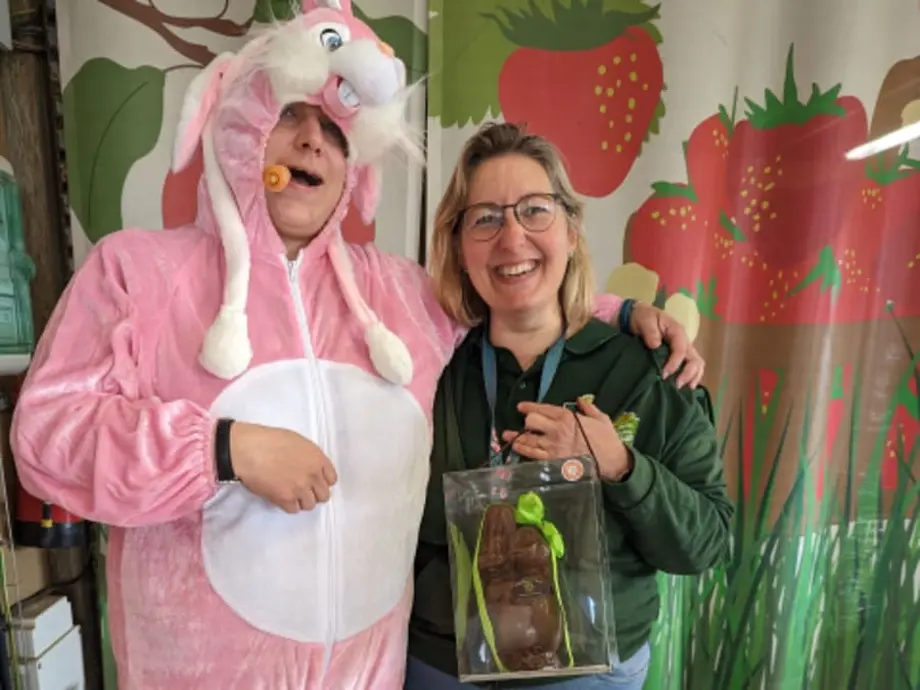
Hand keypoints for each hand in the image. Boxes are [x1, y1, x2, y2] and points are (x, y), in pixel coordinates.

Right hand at [228, 422, 337, 512]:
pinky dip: (289, 505)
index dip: (323, 481)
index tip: (315, 481)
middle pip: (324, 495)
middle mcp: (313, 475)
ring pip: (310, 505)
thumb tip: (311, 467)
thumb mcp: (298, 442)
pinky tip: (282, 497)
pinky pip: (294, 509)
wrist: (249, 450)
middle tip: (303, 489)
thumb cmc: (270, 440)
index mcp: (318, 459)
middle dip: (315, 493)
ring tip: (291, 493)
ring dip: (302, 500)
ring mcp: (300, 489)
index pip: (332, 479)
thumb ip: (310, 457)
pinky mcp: (285, 499)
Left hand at [501, 400, 631, 481]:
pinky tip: (516, 447)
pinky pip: (533, 455)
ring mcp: (553, 447)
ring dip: (516, 437)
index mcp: (567, 417)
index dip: (529, 406)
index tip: (521, 406)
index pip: (542, 408)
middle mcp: (556, 430)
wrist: (611, 461)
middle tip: (525, 422)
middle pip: (531, 421)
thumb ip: (588, 407)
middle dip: (527, 420)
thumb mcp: (600, 418)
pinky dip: (523, 450)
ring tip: (507, 435)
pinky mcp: (552, 461)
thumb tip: (579, 400)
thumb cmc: (607, 439)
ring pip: (528, 439)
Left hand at [630, 302, 704, 388]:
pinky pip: (690, 367)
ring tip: (684, 390)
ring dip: (692, 378)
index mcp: (677, 331)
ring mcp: (683, 349)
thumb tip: (655, 346)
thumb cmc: (643, 318)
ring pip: (696, 364)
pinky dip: (690, 378)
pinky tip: (685, 388)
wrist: (639, 316)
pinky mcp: (680, 356)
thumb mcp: (645, 321)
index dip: (675, 363)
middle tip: (676, 385)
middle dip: (688, 374)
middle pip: (695, 359)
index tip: (664, 374)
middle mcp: (684, 341)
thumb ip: (650, 332)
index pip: (681, 350)